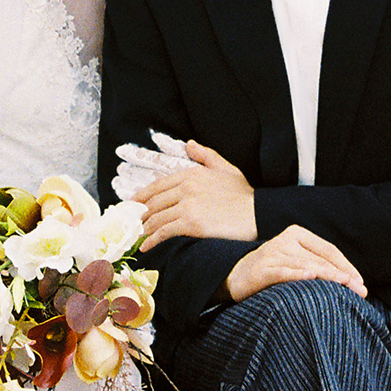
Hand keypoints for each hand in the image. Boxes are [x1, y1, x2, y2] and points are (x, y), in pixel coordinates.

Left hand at [136, 139, 257, 248]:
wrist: (258, 214)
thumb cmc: (244, 195)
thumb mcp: (226, 168)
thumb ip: (206, 155)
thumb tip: (189, 144)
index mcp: (192, 173)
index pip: (159, 184)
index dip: (144, 195)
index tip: (134, 203)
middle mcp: (186, 187)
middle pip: (155, 201)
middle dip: (141, 213)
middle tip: (132, 222)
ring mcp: (187, 205)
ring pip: (157, 217)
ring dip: (144, 228)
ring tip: (137, 236)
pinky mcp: (191, 224)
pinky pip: (164, 232)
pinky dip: (152, 240)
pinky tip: (146, 246)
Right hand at [225, 225, 367, 302]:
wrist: (236, 276)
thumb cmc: (273, 269)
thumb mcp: (295, 259)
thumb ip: (317, 262)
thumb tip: (351, 279)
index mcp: (296, 234)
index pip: (328, 249)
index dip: (346, 265)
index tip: (360, 282)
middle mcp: (285, 240)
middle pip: (321, 259)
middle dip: (343, 276)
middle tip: (360, 292)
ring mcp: (272, 253)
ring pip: (306, 266)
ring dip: (328, 277)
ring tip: (345, 287)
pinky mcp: (262, 269)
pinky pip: (284, 272)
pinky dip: (298, 275)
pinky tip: (311, 278)